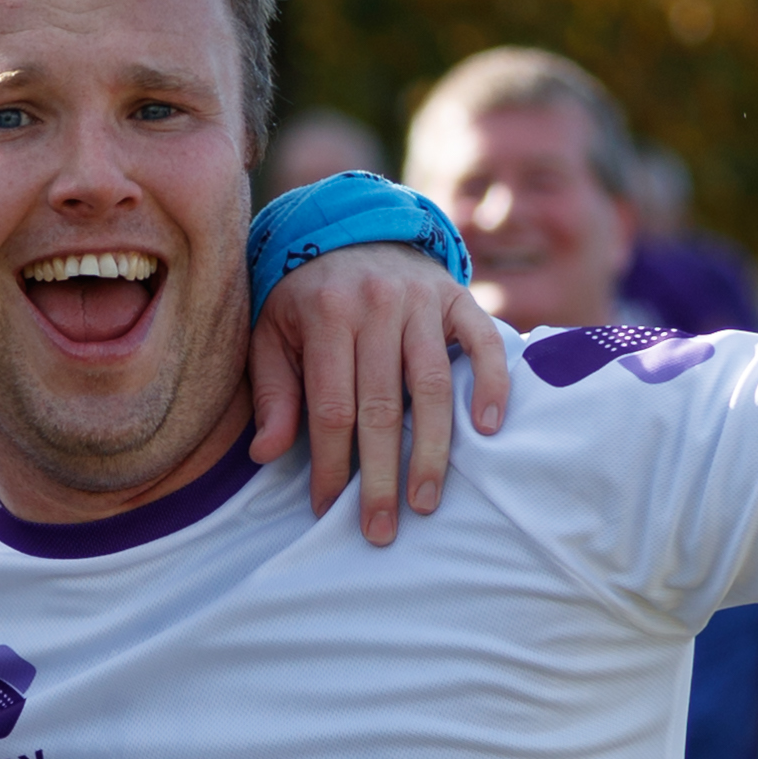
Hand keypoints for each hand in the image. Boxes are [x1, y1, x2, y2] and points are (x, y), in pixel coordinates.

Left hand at [248, 243, 514, 546]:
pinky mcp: (458, 297)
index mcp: (326, 315)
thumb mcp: (273, 335)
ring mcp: (422, 299)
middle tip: (381, 529)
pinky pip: (483, 343)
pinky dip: (491, 384)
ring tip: (426, 502)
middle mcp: (376, 304)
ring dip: (432, 450)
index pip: (332, 407)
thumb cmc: (307, 298)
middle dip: (381, 476)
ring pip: (432, 386)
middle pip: (382, 406)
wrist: (353, 228)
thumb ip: (273, 393)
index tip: (329, 509)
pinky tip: (489, 430)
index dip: (332, 464)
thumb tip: (266, 454)